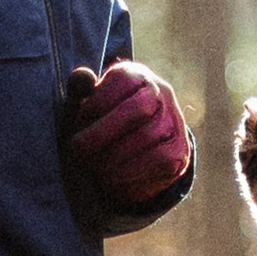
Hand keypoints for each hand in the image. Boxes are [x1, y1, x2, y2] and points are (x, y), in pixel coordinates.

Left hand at [64, 62, 193, 205]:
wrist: (134, 148)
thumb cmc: (101, 121)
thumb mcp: (87, 104)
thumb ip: (80, 91)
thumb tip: (81, 76)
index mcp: (136, 75)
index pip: (122, 81)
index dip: (96, 103)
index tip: (76, 123)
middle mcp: (162, 94)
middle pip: (138, 109)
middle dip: (103, 132)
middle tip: (78, 150)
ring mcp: (174, 122)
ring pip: (148, 137)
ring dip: (114, 157)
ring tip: (93, 167)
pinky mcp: (180, 151)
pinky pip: (159, 161)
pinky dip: (132, 173)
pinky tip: (112, 179)